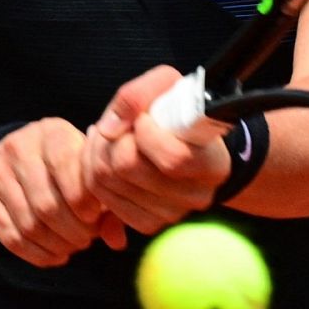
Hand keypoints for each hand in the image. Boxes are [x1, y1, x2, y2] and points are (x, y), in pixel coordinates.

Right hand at [0, 118, 126, 266]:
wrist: (13, 156)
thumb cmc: (64, 166)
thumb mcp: (85, 169)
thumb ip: (106, 203)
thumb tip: (117, 241)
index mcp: (52, 133)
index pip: (66, 167)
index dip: (84, 201)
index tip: (96, 216)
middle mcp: (19, 147)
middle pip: (47, 204)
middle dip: (74, 230)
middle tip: (87, 238)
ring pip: (29, 225)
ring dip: (57, 245)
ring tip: (73, 246)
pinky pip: (10, 237)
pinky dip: (37, 254)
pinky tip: (55, 254)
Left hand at [83, 65, 231, 234]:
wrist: (185, 140)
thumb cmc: (178, 110)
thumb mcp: (167, 85)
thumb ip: (138, 94)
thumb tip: (109, 129)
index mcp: (212, 164)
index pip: (172, 158)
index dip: (145, 133)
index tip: (144, 118)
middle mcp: (196, 196)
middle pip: (128, 168)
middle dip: (111, 139)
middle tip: (117, 125)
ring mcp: (172, 214)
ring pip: (109, 183)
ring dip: (97, 153)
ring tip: (109, 136)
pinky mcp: (148, 223)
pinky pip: (105, 201)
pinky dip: (95, 176)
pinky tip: (107, 158)